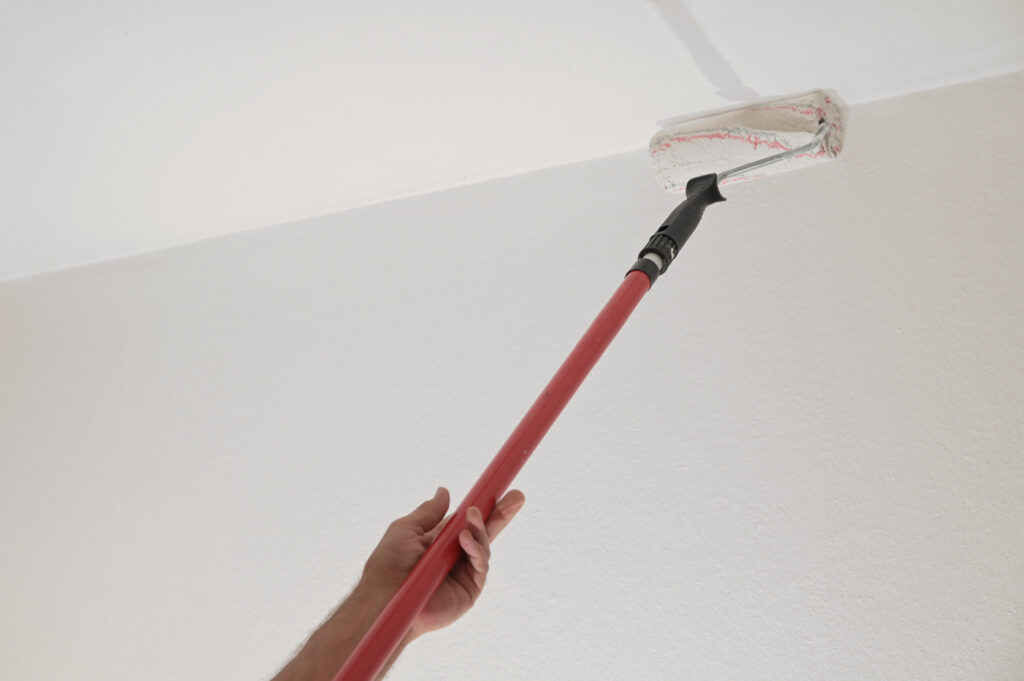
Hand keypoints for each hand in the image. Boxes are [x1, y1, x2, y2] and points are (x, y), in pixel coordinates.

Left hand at [360, 486, 524, 640]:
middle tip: (517, 497)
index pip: (469, 520)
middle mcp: (456, 555)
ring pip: (484, 545)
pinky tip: (465, 539)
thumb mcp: (407, 529)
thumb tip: (444, 492)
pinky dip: (476, 549)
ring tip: (471, 517)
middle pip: (486, 531)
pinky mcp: (470, 590)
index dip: (485, 506)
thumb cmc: (388, 565)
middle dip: (502, 514)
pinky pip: (480, 566)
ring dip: (480, 528)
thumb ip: (429, 512)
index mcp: (442, 540)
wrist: (384, 596)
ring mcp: (464, 573)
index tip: (499, 488)